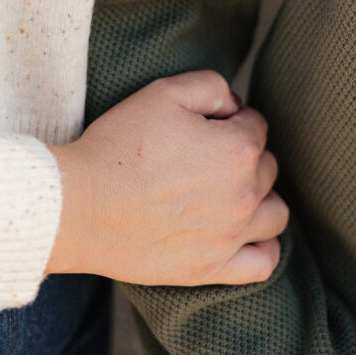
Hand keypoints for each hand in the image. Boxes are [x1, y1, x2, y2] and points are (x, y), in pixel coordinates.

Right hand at [46, 70, 287, 285]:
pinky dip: (263, 245)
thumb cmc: (119, 145)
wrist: (80, 205)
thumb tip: (235, 105)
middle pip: (267, 167)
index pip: (256, 124)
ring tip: (229, 192)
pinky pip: (264, 262)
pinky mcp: (213, 268)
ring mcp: (231, 235)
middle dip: (244, 155)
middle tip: (205, 155)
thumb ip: (212, 86)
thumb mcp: (164, 92)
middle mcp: (244, 193)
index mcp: (237, 147)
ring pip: (275, 213)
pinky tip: (245, 233)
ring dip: (260, 198)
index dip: (231, 118)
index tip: (205, 124)